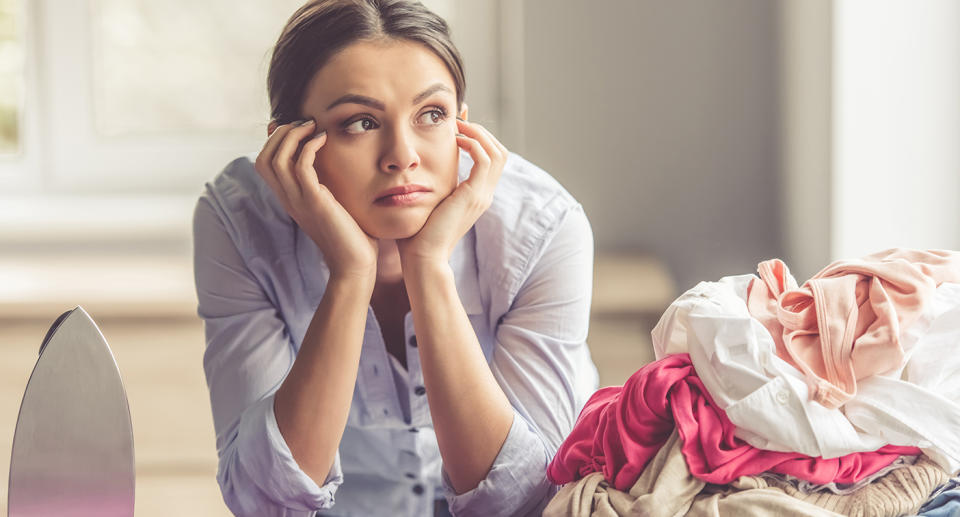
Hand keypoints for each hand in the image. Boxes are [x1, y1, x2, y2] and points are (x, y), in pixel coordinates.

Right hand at [254, 119, 377, 281]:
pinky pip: (301, 166)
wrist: (354, 264)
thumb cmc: (350, 235)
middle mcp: (288, 199)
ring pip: (277, 159)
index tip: (296, 126)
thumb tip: (329, 169)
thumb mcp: (332, 204)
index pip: (264, 163)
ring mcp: (299, 201)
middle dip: (281, 133)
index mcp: (289, 199)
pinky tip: (324, 139)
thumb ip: (324, 186)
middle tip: (304, 122)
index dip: (275, 140)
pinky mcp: (315, 202)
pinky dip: (309, 146)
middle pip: (264, 157)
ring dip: (293, 135)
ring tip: (312, 126)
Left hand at [397, 118, 506, 267]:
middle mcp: (484, 195)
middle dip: (482, 132)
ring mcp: (482, 196)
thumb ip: (430, 183)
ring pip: (497, 152)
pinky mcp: (474, 195)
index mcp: (476, 197)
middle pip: (501, 152)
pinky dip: (473, 144)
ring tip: (458, 126)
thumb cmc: (417, 234)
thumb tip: (417, 166)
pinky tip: (454, 139)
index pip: (490, 159)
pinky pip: (484, 159)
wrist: (423, 258)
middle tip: (459, 120)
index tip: (458, 123)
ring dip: (479, 134)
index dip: (479, 138)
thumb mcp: (427, 201)